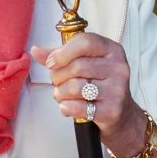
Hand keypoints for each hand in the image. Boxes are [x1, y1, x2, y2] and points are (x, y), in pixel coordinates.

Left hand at [35, 33, 145, 155]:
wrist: (121, 114)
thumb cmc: (98, 84)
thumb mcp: (83, 64)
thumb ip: (59, 56)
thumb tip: (35, 50)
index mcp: (112, 50)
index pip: (84, 42)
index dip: (62, 52)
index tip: (51, 63)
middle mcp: (119, 67)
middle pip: (77, 66)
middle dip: (58, 76)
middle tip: (57, 82)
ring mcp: (117, 90)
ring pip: (76, 87)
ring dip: (61, 92)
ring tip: (62, 94)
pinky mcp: (112, 110)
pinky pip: (79, 107)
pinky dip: (66, 107)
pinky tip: (66, 106)